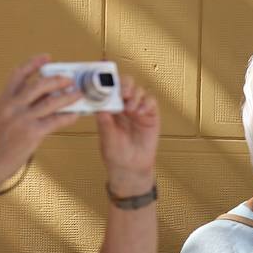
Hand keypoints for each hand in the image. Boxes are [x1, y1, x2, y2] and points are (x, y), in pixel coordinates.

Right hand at [0, 55, 78, 191]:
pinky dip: (68, 116)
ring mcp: (22, 119)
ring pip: (51, 101)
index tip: (47, 57)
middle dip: (58, 80)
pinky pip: (56, 120)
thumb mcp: (3, 117)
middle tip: (71, 79)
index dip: (33, 64)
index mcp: (3, 100)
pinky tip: (76, 114)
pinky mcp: (32, 133)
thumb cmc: (0, 141)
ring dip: (69, 97)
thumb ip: (19, 105)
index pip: (17, 75)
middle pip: (39, 85)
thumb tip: (45, 95)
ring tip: (80, 94)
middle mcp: (11, 106)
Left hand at [96, 78, 159, 196]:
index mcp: (110, 109)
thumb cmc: (115, 154)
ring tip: (131, 109)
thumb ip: (105, 124)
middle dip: (125, 85)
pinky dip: (147, 103)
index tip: (107, 84)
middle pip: (127, 85)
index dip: (110, 84)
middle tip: (123, 93)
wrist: (131, 168)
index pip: (110, 90)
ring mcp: (138, 110)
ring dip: (135, 95)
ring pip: (140, 91)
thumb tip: (100, 109)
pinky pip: (151, 102)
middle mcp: (124, 107)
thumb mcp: (106, 139)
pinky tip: (141, 112)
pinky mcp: (151, 116)